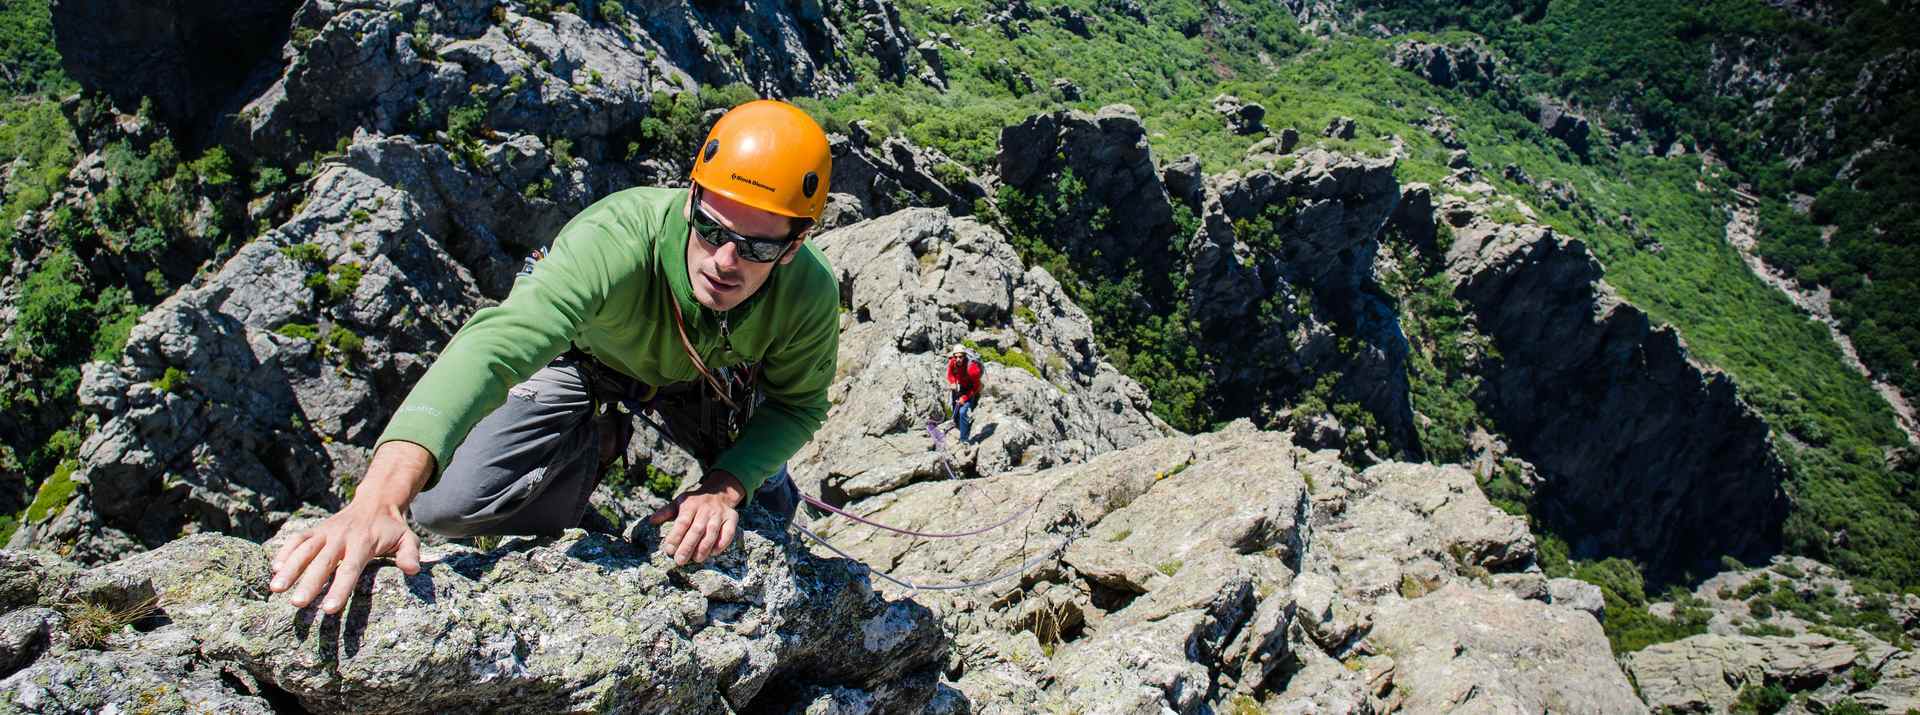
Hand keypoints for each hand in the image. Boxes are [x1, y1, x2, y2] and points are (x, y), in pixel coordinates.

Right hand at [268, 441, 431, 613]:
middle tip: (297, 604)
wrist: (376, 502)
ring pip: (304, 549)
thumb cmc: (392, 529)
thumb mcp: (408, 538)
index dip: (339, 589)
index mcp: (364, 542)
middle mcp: (341, 537)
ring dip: (289, 568)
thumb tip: (412, 571)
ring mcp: (326, 532)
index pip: (350, 569)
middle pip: (322, 562)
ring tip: (275, 589)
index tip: (329, 609)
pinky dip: (285, 551)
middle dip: (309, 583)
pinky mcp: (315, 530)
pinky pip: (297, 539)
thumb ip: (410, 554)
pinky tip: (274, 570)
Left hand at [647, 470, 744, 565]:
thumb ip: (665, 512)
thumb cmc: (694, 502)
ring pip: (712, 532)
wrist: (719, 492)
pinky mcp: (732, 518)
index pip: (682, 522)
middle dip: (688, 546)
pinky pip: (729, 532)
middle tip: (680, 561)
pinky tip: (714, 552)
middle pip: (697, 529)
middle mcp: (706, 509)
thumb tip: (651, 521)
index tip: (668, 550)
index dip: (675, 536)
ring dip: (704, 547)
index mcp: (691, 504)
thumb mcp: (679, 502)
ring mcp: (720, 514)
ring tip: (696, 559)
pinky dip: (722, 543)